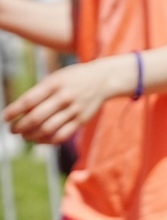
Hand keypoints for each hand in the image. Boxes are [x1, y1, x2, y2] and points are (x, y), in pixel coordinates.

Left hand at [3, 56, 133, 143]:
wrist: (103, 79)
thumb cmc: (72, 79)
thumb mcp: (55, 78)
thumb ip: (39, 93)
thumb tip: (18, 112)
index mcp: (54, 84)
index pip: (28, 101)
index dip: (13, 112)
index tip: (5, 118)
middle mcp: (64, 97)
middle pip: (36, 118)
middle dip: (20, 127)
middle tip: (13, 130)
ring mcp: (74, 110)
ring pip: (48, 129)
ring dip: (32, 136)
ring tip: (25, 136)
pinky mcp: (81, 120)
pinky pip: (61, 136)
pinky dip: (47, 141)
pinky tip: (39, 140)